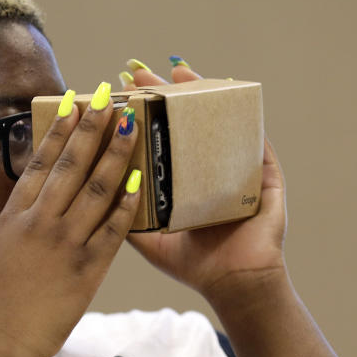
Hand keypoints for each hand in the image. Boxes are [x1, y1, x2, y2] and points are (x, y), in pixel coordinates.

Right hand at [0, 85, 142, 356]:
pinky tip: (140, 180)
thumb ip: (18, 218)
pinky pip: (114, 229)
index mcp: (14, 215)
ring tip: (130, 125)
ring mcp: (65, 243)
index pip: (40, 161)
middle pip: (70, 164)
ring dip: (115, 153)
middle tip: (108, 96)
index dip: (59, 129)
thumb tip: (33, 192)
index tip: (73, 102)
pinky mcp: (88, 268)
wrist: (0, 338)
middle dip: (91, 126)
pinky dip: (128, 203)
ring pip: (96, 188)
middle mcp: (40, 222)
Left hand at [120, 57, 287, 301]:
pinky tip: (230, 94)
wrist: (233, 286)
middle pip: (183, 121)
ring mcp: (238, 169)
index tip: (115, 91)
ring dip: (200, 92)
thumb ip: (122, 215)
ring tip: (178, 70)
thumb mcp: (150, 237)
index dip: (138, 113)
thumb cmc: (192, 264)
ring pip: (218, 120)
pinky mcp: (266, 176)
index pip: (156, 137)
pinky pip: (257, 139)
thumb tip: (89, 193)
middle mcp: (207, 169)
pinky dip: (245, 116)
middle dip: (161, 93)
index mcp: (181, 181)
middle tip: (137, 71)